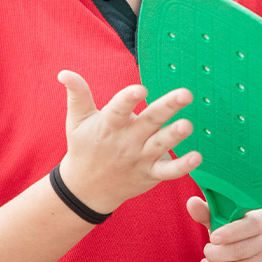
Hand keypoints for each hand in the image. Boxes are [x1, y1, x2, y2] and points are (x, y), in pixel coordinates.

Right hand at [58, 70, 200, 213]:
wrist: (86, 189)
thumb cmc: (83, 148)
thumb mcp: (76, 121)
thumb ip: (77, 94)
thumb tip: (64, 72)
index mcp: (109, 125)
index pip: (119, 109)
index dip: (129, 98)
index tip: (141, 88)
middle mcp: (126, 141)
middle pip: (149, 122)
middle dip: (167, 107)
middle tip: (185, 94)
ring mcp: (139, 158)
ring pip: (160, 145)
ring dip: (175, 135)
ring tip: (188, 125)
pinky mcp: (150, 174)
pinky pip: (168, 171)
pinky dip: (182, 166)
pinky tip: (197, 157)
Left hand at [187, 197, 261, 261]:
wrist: (259, 261)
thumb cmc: (236, 235)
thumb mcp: (224, 221)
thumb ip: (208, 212)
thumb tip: (192, 203)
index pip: (252, 224)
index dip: (231, 232)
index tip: (213, 238)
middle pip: (241, 251)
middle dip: (215, 254)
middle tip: (206, 252)